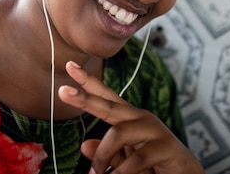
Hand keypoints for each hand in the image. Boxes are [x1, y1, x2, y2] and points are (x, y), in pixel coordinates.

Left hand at [58, 61, 203, 173]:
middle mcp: (141, 118)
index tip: (70, 66)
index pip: (106, 96)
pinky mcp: (165, 146)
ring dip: (102, 158)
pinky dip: (121, 173)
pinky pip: (136, 159)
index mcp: (130, 118)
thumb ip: (107, 152)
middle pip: (109, 105)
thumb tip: (84, 145)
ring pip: (118, 134)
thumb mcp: (125, 158)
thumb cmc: (153, 165)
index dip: (88, 82)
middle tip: (63, 91)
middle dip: (85, 98)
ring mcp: (155, 130)